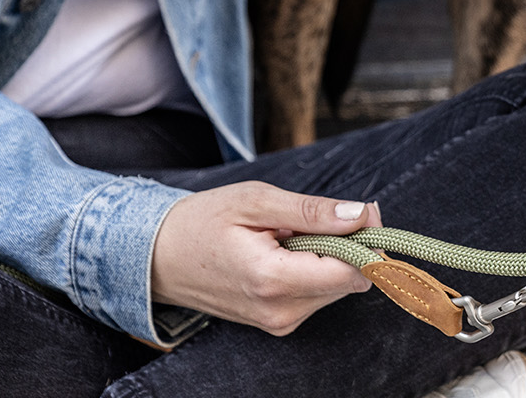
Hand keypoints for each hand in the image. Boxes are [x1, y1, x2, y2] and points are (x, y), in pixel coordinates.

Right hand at [151, 181, 381, 335]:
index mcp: (273, 280)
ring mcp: (279, 322)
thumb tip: (363, 215)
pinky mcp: (278, 323)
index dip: (367, 240)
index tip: (362, 213)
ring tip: (287, 236)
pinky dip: (313, 269)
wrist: (157, 258)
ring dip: (329, 257)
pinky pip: (318, 294)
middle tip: (317, 217)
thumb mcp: (255, 201)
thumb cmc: (201, 223)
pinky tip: (283, 253)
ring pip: (337, 288)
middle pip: (350, 280)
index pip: (353, 271)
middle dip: (348, 245)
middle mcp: (281, 311)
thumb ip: (312, 211)